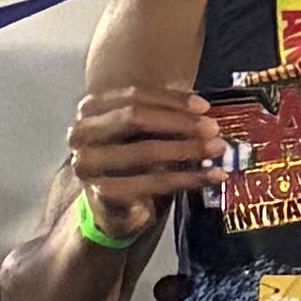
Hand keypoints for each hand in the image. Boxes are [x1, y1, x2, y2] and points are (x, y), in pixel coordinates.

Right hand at [62, 79, 237, 244]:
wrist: (112, 205)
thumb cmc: (130, 158)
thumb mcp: (143, 130)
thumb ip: (164, 114)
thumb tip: (203, 108)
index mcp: (90, 108)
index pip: (133, 95)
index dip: (171, 99)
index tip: (204, 106)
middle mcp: (82, 133)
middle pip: (135, 118)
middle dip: (179, 122)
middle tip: (213, 128)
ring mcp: (89, 164)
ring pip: (146, 151)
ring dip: (188, 149)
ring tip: (218, 149)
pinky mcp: (104, 192)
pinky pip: (154, 183)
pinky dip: (189, 178)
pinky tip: (214, 176)